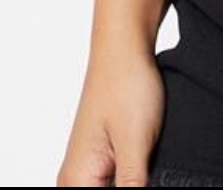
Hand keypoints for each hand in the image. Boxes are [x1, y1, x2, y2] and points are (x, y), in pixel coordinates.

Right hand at [57, 44, 163, 186]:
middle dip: (132, 186)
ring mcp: (88, 167)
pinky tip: (146, 164)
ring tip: (145, 156)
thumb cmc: (126, 85)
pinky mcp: (102, 156)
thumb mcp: (136, 143)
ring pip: (110, 188)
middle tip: (145, 163)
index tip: (142, 177)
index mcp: (77, 180)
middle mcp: (75, 178)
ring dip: (133, 182)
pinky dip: (133, 178)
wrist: (124, 47)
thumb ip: (133, 187)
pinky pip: (115, 180)